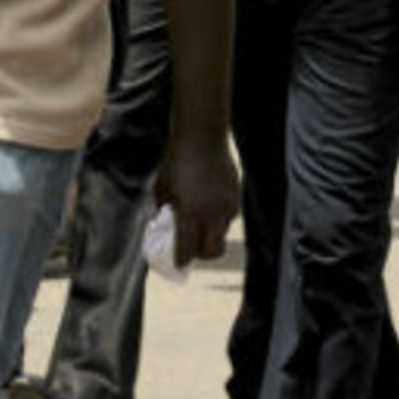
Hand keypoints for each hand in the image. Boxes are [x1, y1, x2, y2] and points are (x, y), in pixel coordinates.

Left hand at [154, 133, 239, 267]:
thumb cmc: (175, 162)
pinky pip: (229, 216)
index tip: (176, 262)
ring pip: (223, 234)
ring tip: (201, 221)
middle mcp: (211, 214)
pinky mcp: (237, 196)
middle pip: (213, 252)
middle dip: (202, 255)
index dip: (180, 260)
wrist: (201, 136)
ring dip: (211, 234)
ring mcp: (227, 205)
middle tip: (192, 248)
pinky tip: (210, 204)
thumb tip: (167, 227)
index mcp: (189, 213)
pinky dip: (219, 218)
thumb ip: (166, 212)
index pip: (187, 251)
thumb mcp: (162, 190)